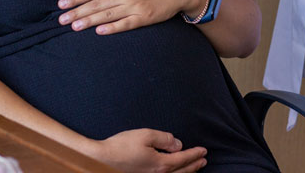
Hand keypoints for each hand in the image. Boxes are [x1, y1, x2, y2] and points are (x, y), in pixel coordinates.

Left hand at [57, 0, 201, 33]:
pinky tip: (99, 31)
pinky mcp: (143, 19)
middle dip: (77, 12)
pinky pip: (125, 24)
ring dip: (89, 21)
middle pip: (96, 5)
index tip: (62, 4)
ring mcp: (134, 8)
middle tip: (60, 20)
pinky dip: (112, 28)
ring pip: (107, 15)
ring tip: (73, 27)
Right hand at [91, 129, 206, 172]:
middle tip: (204, 160)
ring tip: (194, 168)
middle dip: (194, 165)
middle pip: (182, 172)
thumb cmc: (121, 147)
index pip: (183, 159)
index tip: (204, 150)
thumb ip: (164, 139)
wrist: (100, 161)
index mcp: (161, 164)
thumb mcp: (145, 135)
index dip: (195, 154)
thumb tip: (178, 144)